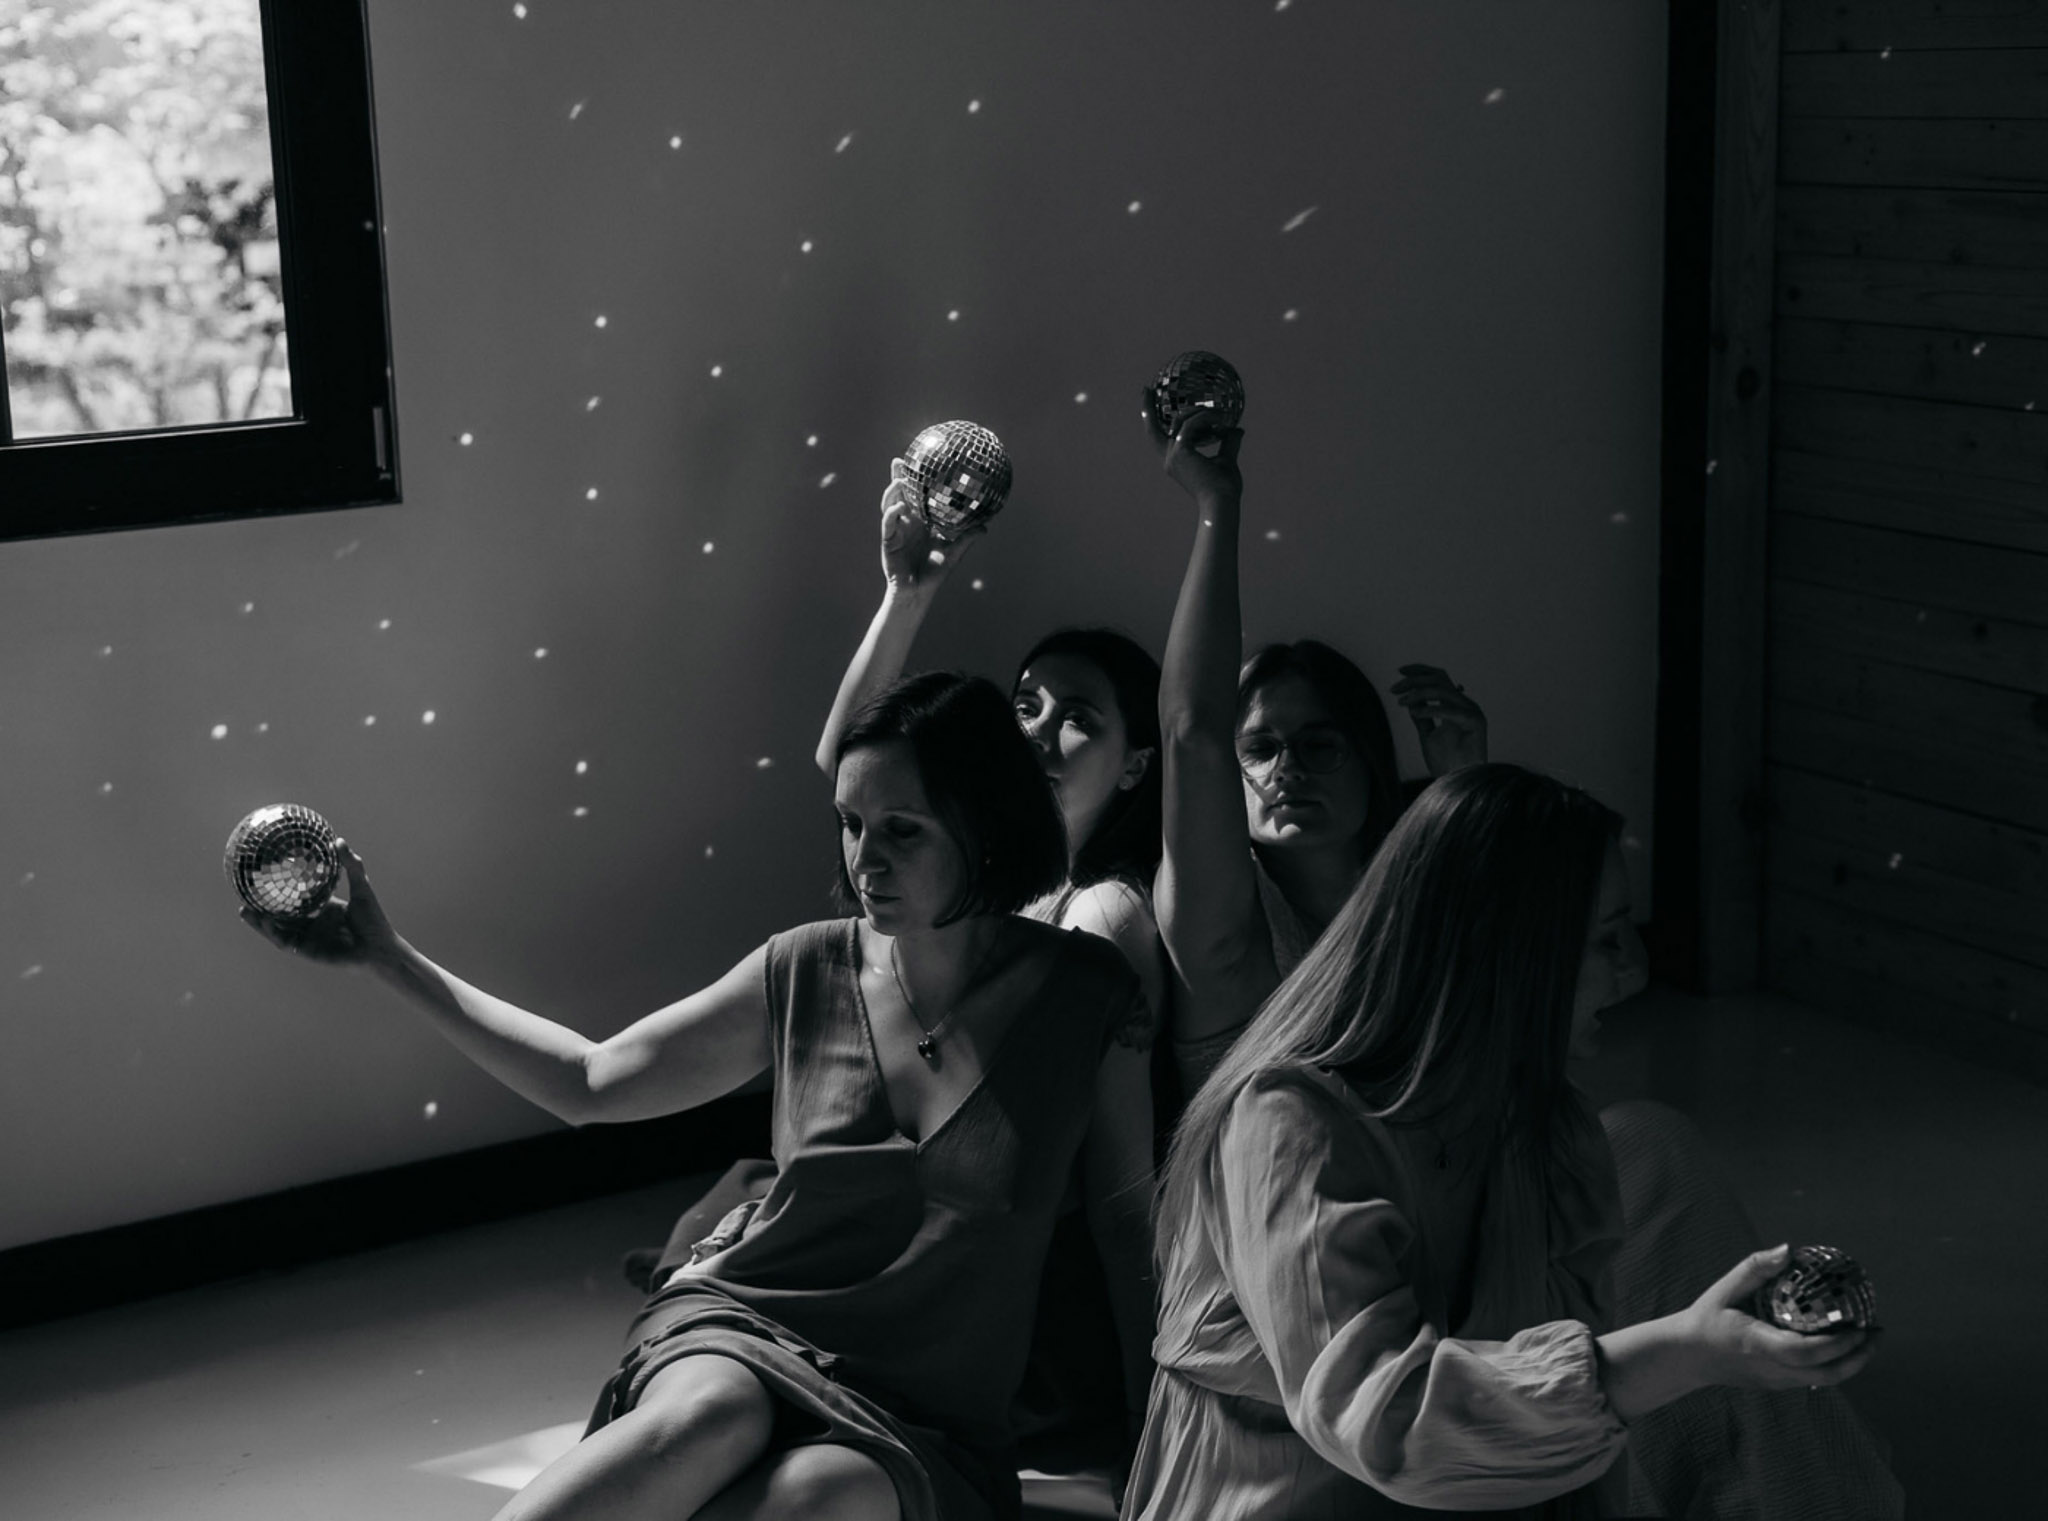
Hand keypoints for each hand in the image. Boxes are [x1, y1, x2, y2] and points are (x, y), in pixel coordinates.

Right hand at [239, 842, 401, 971]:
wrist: (379, 949)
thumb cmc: (374, 920)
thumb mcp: (362, 888)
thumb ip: (352, 865)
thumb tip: (338, 840)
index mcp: (322, 909)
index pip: (297, 897)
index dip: (283, 888)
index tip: (267, 875)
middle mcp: (312, 923)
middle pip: (281, 914)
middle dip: (262, 905)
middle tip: (245, 892)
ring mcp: (307, 937)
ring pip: (276, 929)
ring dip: (259, 921)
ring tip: (243, 909)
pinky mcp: (306, 951)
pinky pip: (284, 941)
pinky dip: (272, 932)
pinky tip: (264, 921)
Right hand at [879, 456, 980, 596]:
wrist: (919, 592)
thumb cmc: (934, 572)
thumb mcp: (954, 553)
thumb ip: (967, 538)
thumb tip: (986, 526)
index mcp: (920, 521)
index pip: (917, 495)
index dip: (916, 480)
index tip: (920, 462)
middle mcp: (906, 522)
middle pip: (899, 494)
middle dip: (896, 477)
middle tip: (899, 461)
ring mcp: (896, 530)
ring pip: (889, 505)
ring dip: (892, 492)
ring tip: (899, 481)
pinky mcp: (888, 541)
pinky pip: (888, 523)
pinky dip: (892, 513)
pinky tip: (899, 507)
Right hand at [1142, 389, 1242, 505]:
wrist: (1222, 502)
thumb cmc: (1224, 489)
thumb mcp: (1227, 460)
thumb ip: (1229, 443)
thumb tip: (1237, 429)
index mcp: (1175, 462)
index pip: (1158, 438)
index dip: (1150, 420)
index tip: (1147, 400)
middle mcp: (1170, 459)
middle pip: (1153, 429)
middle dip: (1147, 408)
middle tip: (1147, 388)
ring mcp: (1173, 456)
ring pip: (1180, 422)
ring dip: (1199, 413)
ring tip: (1219, 414)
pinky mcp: (1181, 452)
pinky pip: (1191, 425)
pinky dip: (1206, 418)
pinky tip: (1221, 418)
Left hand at [1391, 664, 1487, 775]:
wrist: (1457, 783)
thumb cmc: (1445, 762)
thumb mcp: (1427, 735)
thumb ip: (1422, 717)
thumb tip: (1411, 701)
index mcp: (1456, 705)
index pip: (1440, 678)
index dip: (1420, 671)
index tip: (1400, 671)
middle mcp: (1465, 704)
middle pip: (1440, 678)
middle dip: (1414, 679)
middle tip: (1394, 689)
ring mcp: (1472, 711)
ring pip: (1443, 689)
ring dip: (1418, 693)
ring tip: (1401, 702)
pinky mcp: (1476, 722)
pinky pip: (1450, 710)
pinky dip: (1430, 708)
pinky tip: (1414, 711)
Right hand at [1677, 1246, 1881, 1392]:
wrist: (1686, 1357)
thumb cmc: (1705, 1318)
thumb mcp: (1725, 1288)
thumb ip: (1755, 1268)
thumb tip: (1788, 1249)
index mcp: (1758, 1345)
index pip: (1807, 1353)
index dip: (1840, 1344)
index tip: (1861, 1326)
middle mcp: (1772, 1369)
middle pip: (1827, 1375)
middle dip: (1859, 1356)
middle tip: (1877, 1333)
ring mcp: (1776, 1381)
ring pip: (1825, 1380)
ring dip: (1851, 1362)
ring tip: (1866, 1339)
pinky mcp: (1777, 1385)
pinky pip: (1814, 1378)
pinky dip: (1834, 1364)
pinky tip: (1839, 1345)